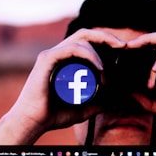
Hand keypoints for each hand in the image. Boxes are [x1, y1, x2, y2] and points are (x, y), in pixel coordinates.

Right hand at [0, 29, 125, 144]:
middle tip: (123, 46)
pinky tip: (99, 67)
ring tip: (106, 72)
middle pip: (85, 34)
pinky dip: (88, 54)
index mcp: (65, 60)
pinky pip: (70, 48)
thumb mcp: (81, 109)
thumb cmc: (52, 115)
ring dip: (98, 53)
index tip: (122, 49)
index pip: (87, 41)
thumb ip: (95, 105)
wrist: (33, 122)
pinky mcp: (46, 60)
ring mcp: (52, 55)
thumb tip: (110, 102)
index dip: (105, 41)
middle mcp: (58, 53)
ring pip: (80, 40)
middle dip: (106, 36)